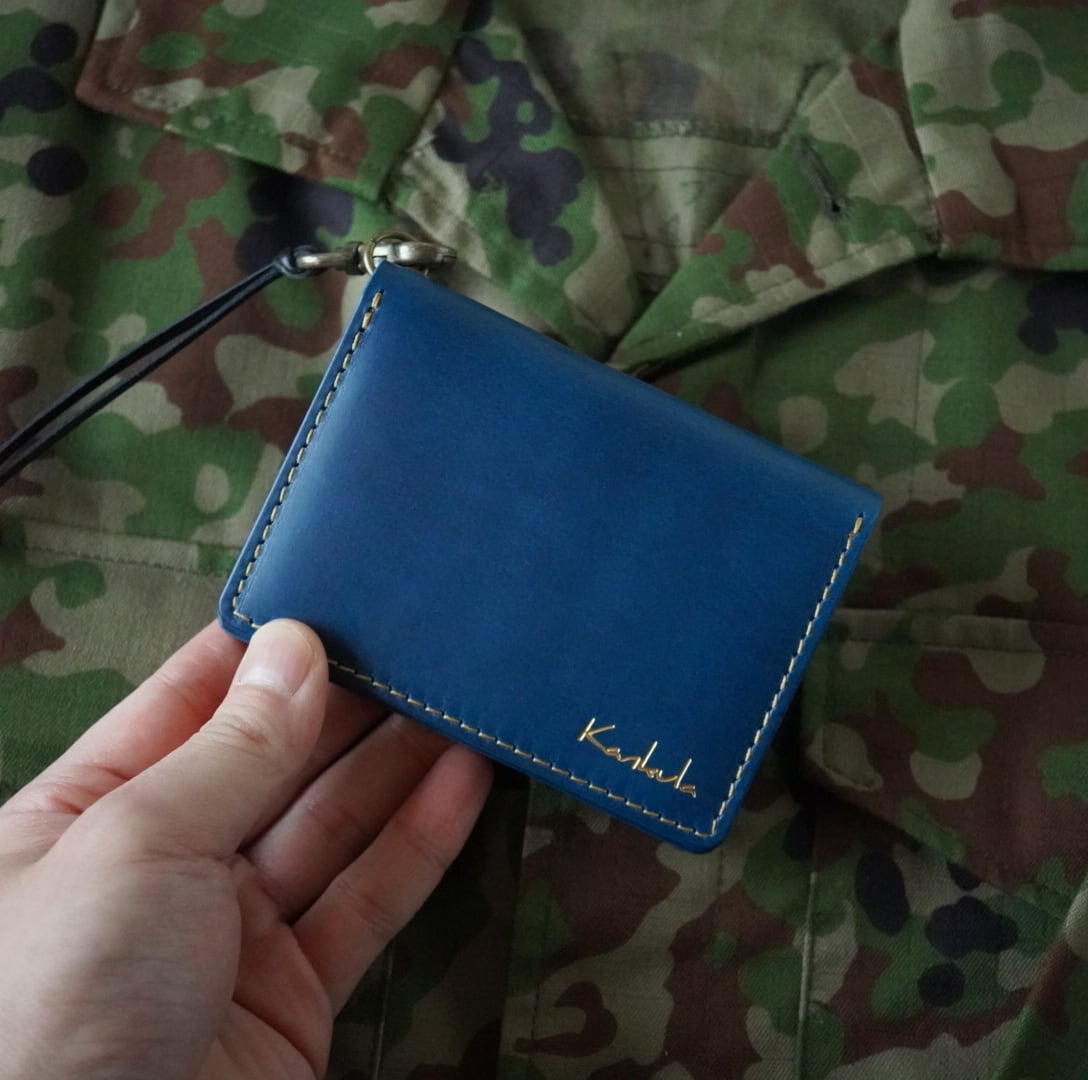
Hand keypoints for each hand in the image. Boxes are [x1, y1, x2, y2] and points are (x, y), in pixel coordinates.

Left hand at [0, 619, 491, 1078]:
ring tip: (460, 694)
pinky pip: (366, 902)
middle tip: (418, 635)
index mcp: (85, 812)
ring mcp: (230, 933)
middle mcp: (160, 865)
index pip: (186, 701)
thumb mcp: (137, 843)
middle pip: (272, 759)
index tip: (336, 591)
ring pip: (331, 825)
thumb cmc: (55, 999)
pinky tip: (465, 777)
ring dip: (398, 760)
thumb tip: (295, 647)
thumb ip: (231, 749)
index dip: (262, 647)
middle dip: (344, 700)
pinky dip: (419, 840)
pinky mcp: (294, 996)